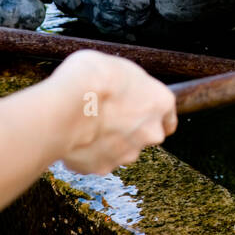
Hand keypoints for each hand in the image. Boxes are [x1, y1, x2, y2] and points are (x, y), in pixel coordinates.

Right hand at [40, 50, 177, 174]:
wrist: (66, 104)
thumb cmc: (92, 77)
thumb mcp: (119, 66)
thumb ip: (128, 85)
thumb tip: (121, 87)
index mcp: (160, 102)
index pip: (168, 118)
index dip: (152, 116)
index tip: (142, 114)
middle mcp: (150, 132)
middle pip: (144, 135)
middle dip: (128, 129)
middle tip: (106, 116)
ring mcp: (127, 153)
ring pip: (121, 150)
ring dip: (108, 142)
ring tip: (86, 125)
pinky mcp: (102, 167)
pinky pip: (96, 160)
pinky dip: (87, 152)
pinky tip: (75, 137)